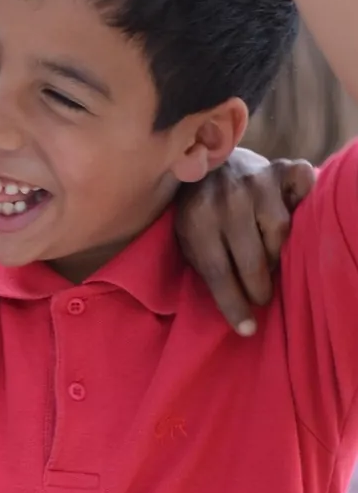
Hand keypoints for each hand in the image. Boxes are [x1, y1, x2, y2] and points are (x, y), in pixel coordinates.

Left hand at [173, 147, 314, 333]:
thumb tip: (238, 315)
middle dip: (258, 287)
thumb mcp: (189, 239)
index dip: (233, 302)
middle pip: (251, 256)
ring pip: (280, 229)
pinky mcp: (280, 168)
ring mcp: (256, 179)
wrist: (209, 163)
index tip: (247, 328)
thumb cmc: (200, 212)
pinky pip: (303, 185)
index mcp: (197, 218)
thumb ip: (207, 267)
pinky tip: (295, 211)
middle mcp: (227, 197)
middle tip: (261, 298)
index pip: (217, 270)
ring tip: (270, 261)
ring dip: (277, 252)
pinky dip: (303, 198)